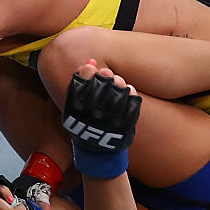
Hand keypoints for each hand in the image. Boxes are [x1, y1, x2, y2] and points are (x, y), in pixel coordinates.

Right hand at [62, 61, 140, 177]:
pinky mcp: (126, 123)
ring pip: (120, 88)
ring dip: (119, 82)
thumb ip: (80, 82)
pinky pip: (133, 100)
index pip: (83, 78)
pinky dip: (131, 93)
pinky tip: (126, 95)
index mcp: (76, 108)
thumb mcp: (76, 104)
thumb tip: (91, 61)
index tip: (92, 72)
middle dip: (106, 75)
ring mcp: (110, 118)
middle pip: (104, 80)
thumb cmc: (84, 121)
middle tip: (107, 77)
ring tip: (116, 86)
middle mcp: (92, 113)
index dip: (89, 71)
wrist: (97, 148)